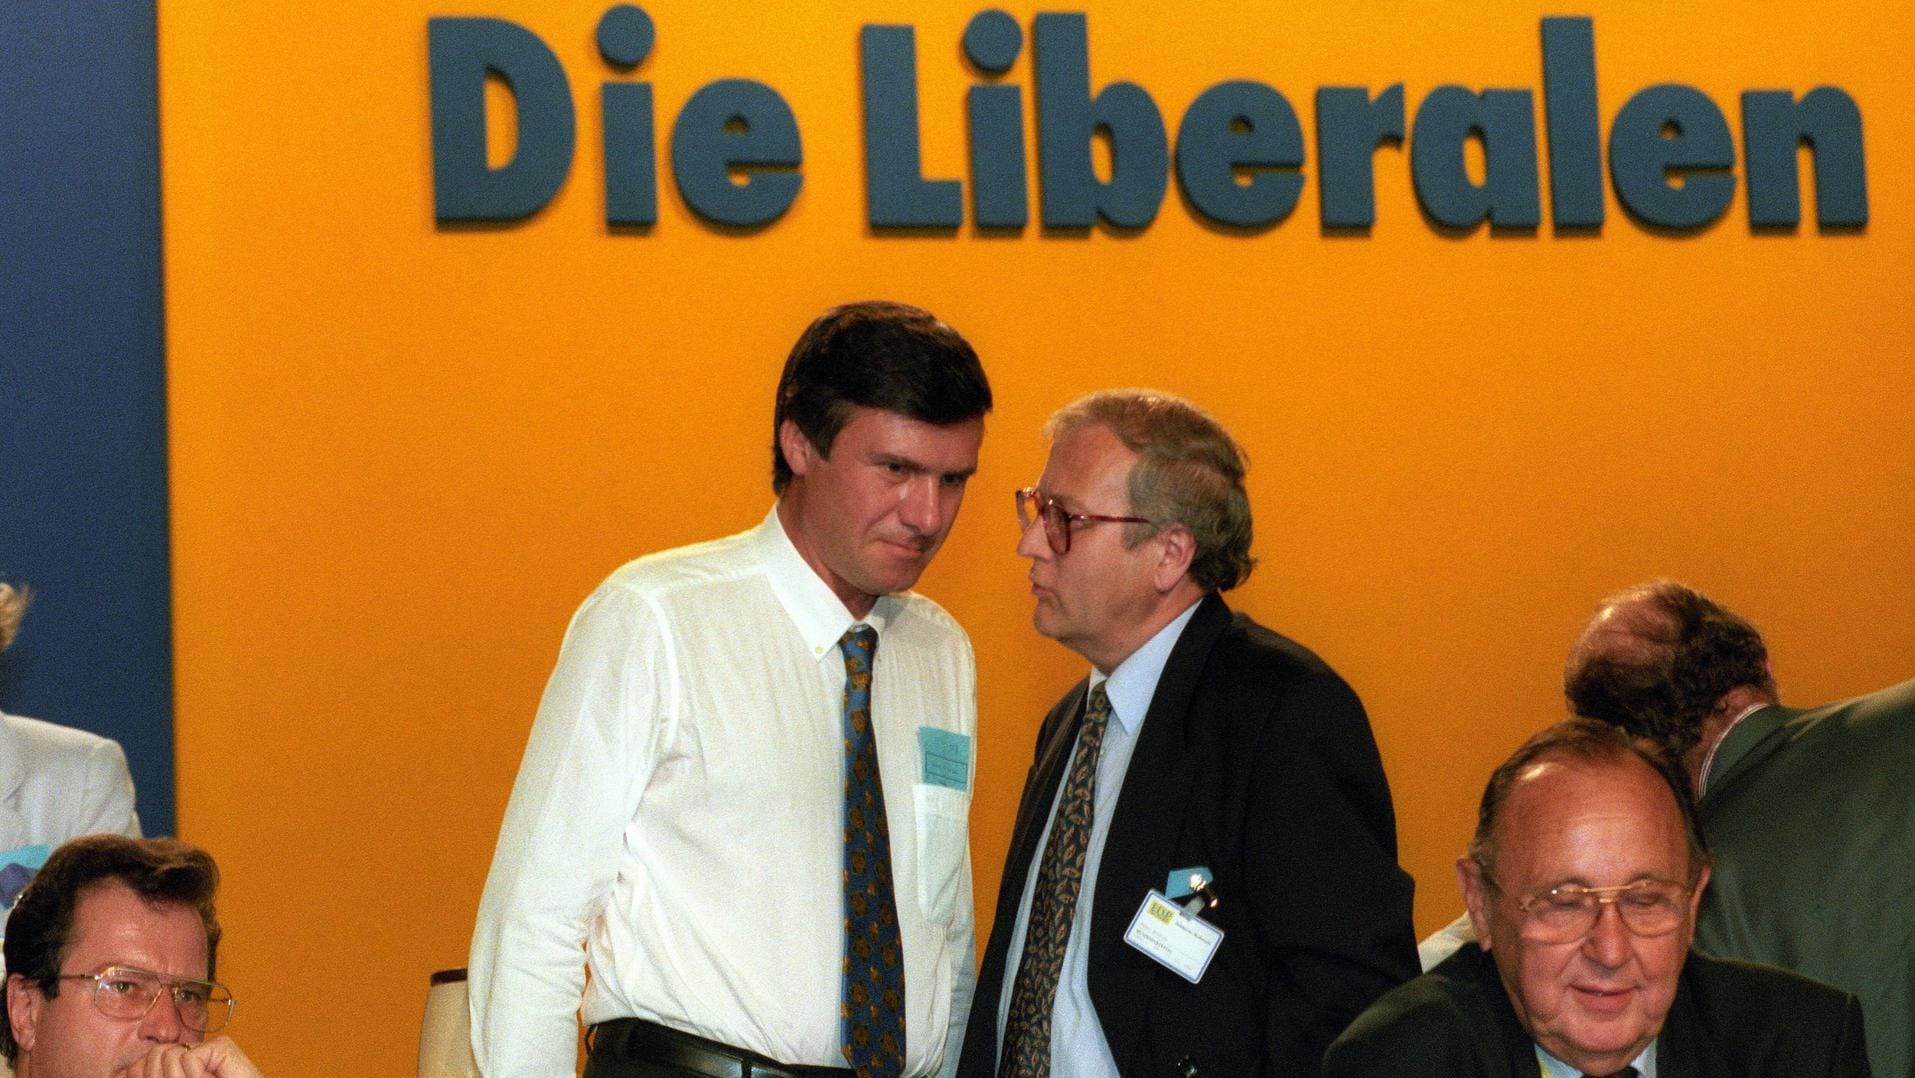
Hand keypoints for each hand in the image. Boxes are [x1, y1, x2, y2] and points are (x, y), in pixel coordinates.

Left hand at [114, 1036, 263, 1077]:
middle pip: (153, 1055)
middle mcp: (191, 1056)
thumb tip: (117, 1075)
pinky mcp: (222, 1046)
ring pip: (168, 1055)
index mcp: (178, 1070)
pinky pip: (189, 1057)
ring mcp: (207, 1049)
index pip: (144, 1062)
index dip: (134, 1074)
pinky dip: (194, 1075)